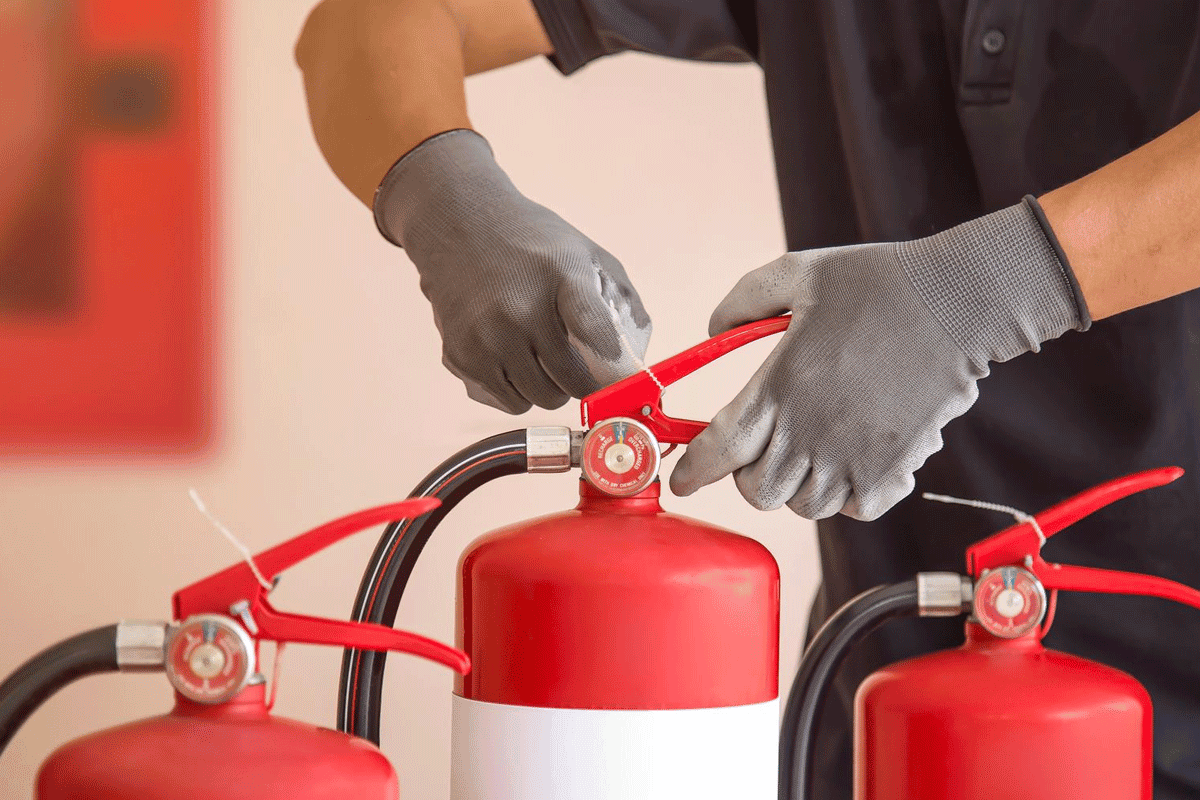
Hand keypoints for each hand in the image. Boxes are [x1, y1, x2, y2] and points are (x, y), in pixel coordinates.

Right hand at [374, 129, 650, 412]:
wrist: (460, 226)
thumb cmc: (531, 245)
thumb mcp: (584, 253)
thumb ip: (620, 299)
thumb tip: (637, 357)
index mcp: (560, 276)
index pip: (592, 326)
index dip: (613, 360)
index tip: (622, 375)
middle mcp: (520, 310)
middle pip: (571, 382)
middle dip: (582, 383)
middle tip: (579, 369)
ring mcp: (488, 337)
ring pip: (539, 400)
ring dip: (550, 390)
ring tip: (544, 362)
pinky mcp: (462, 356)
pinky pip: (507, 401)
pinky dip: (518, 391)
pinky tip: (517, 362)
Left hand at [670, 197, 1088, 520]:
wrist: (956, 302)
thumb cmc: (876, 283)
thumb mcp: (796, 273)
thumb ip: (743, 301)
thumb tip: (712, 329)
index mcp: (778, 387)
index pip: (717, 450)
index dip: (691, 471)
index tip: (682, 479)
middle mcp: (809, 432)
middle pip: (756, 491)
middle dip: (747, 476)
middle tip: (758, 451)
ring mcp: (852, 457)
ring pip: (803, 505)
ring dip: (796, 486)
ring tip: (808, 452)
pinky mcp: (892, 469)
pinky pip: (854, 509)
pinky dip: (845, 497)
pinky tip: (850, 462)